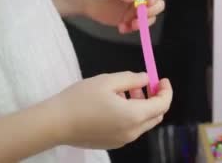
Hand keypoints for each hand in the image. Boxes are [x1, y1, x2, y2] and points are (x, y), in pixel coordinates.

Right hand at [50, 72, 172, 148]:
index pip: (163, 105)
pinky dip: (132, 115)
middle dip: (155, 98)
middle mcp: (132, 132)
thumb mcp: (108, 81)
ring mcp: (122, 140)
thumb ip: (132, 79)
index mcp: (134, 116)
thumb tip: (147, 79)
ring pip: (143, 123)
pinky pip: (130, 128)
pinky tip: (116, 104)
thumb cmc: (81, 99)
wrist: (56, 123)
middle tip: (143, 83)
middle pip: (156, 116)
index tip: (162, 79)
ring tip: (126, 90)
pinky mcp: (112, 143)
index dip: (166, 90)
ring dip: (142, 106)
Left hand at [83, 0, 164, 33]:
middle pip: (158, 4)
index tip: (147, 2)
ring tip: (130, 25)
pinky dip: (132, 29)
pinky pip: (138, 26)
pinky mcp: (132, 19)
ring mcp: (138, 7)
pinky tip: (121, 28)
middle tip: (140, 16)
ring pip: (150, 17)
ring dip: (143, 23)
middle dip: (152, 11)